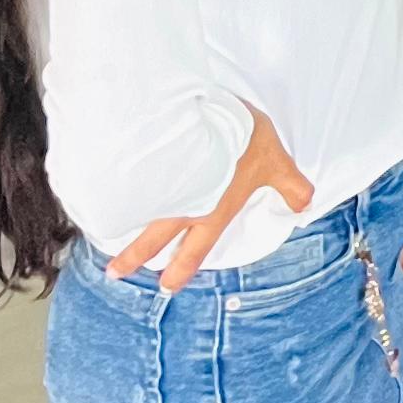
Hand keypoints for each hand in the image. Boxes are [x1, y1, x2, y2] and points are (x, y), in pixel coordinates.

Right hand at [112, 120, 314, 288]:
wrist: (201, 116)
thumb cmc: (239, 140)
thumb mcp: (276, 161)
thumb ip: (289, 186)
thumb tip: (304, 205)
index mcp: (211, 210)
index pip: (195, 247)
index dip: (181, 268)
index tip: (165, 286)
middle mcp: (180, 206)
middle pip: (154, 238)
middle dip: (136, 258)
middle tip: (116, 275)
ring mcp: (157, 187)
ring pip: (135, 217)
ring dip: (121, 231)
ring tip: (103, 240)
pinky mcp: (140, 165)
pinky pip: (124, 189)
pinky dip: (111, 199)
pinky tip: (98, 201)